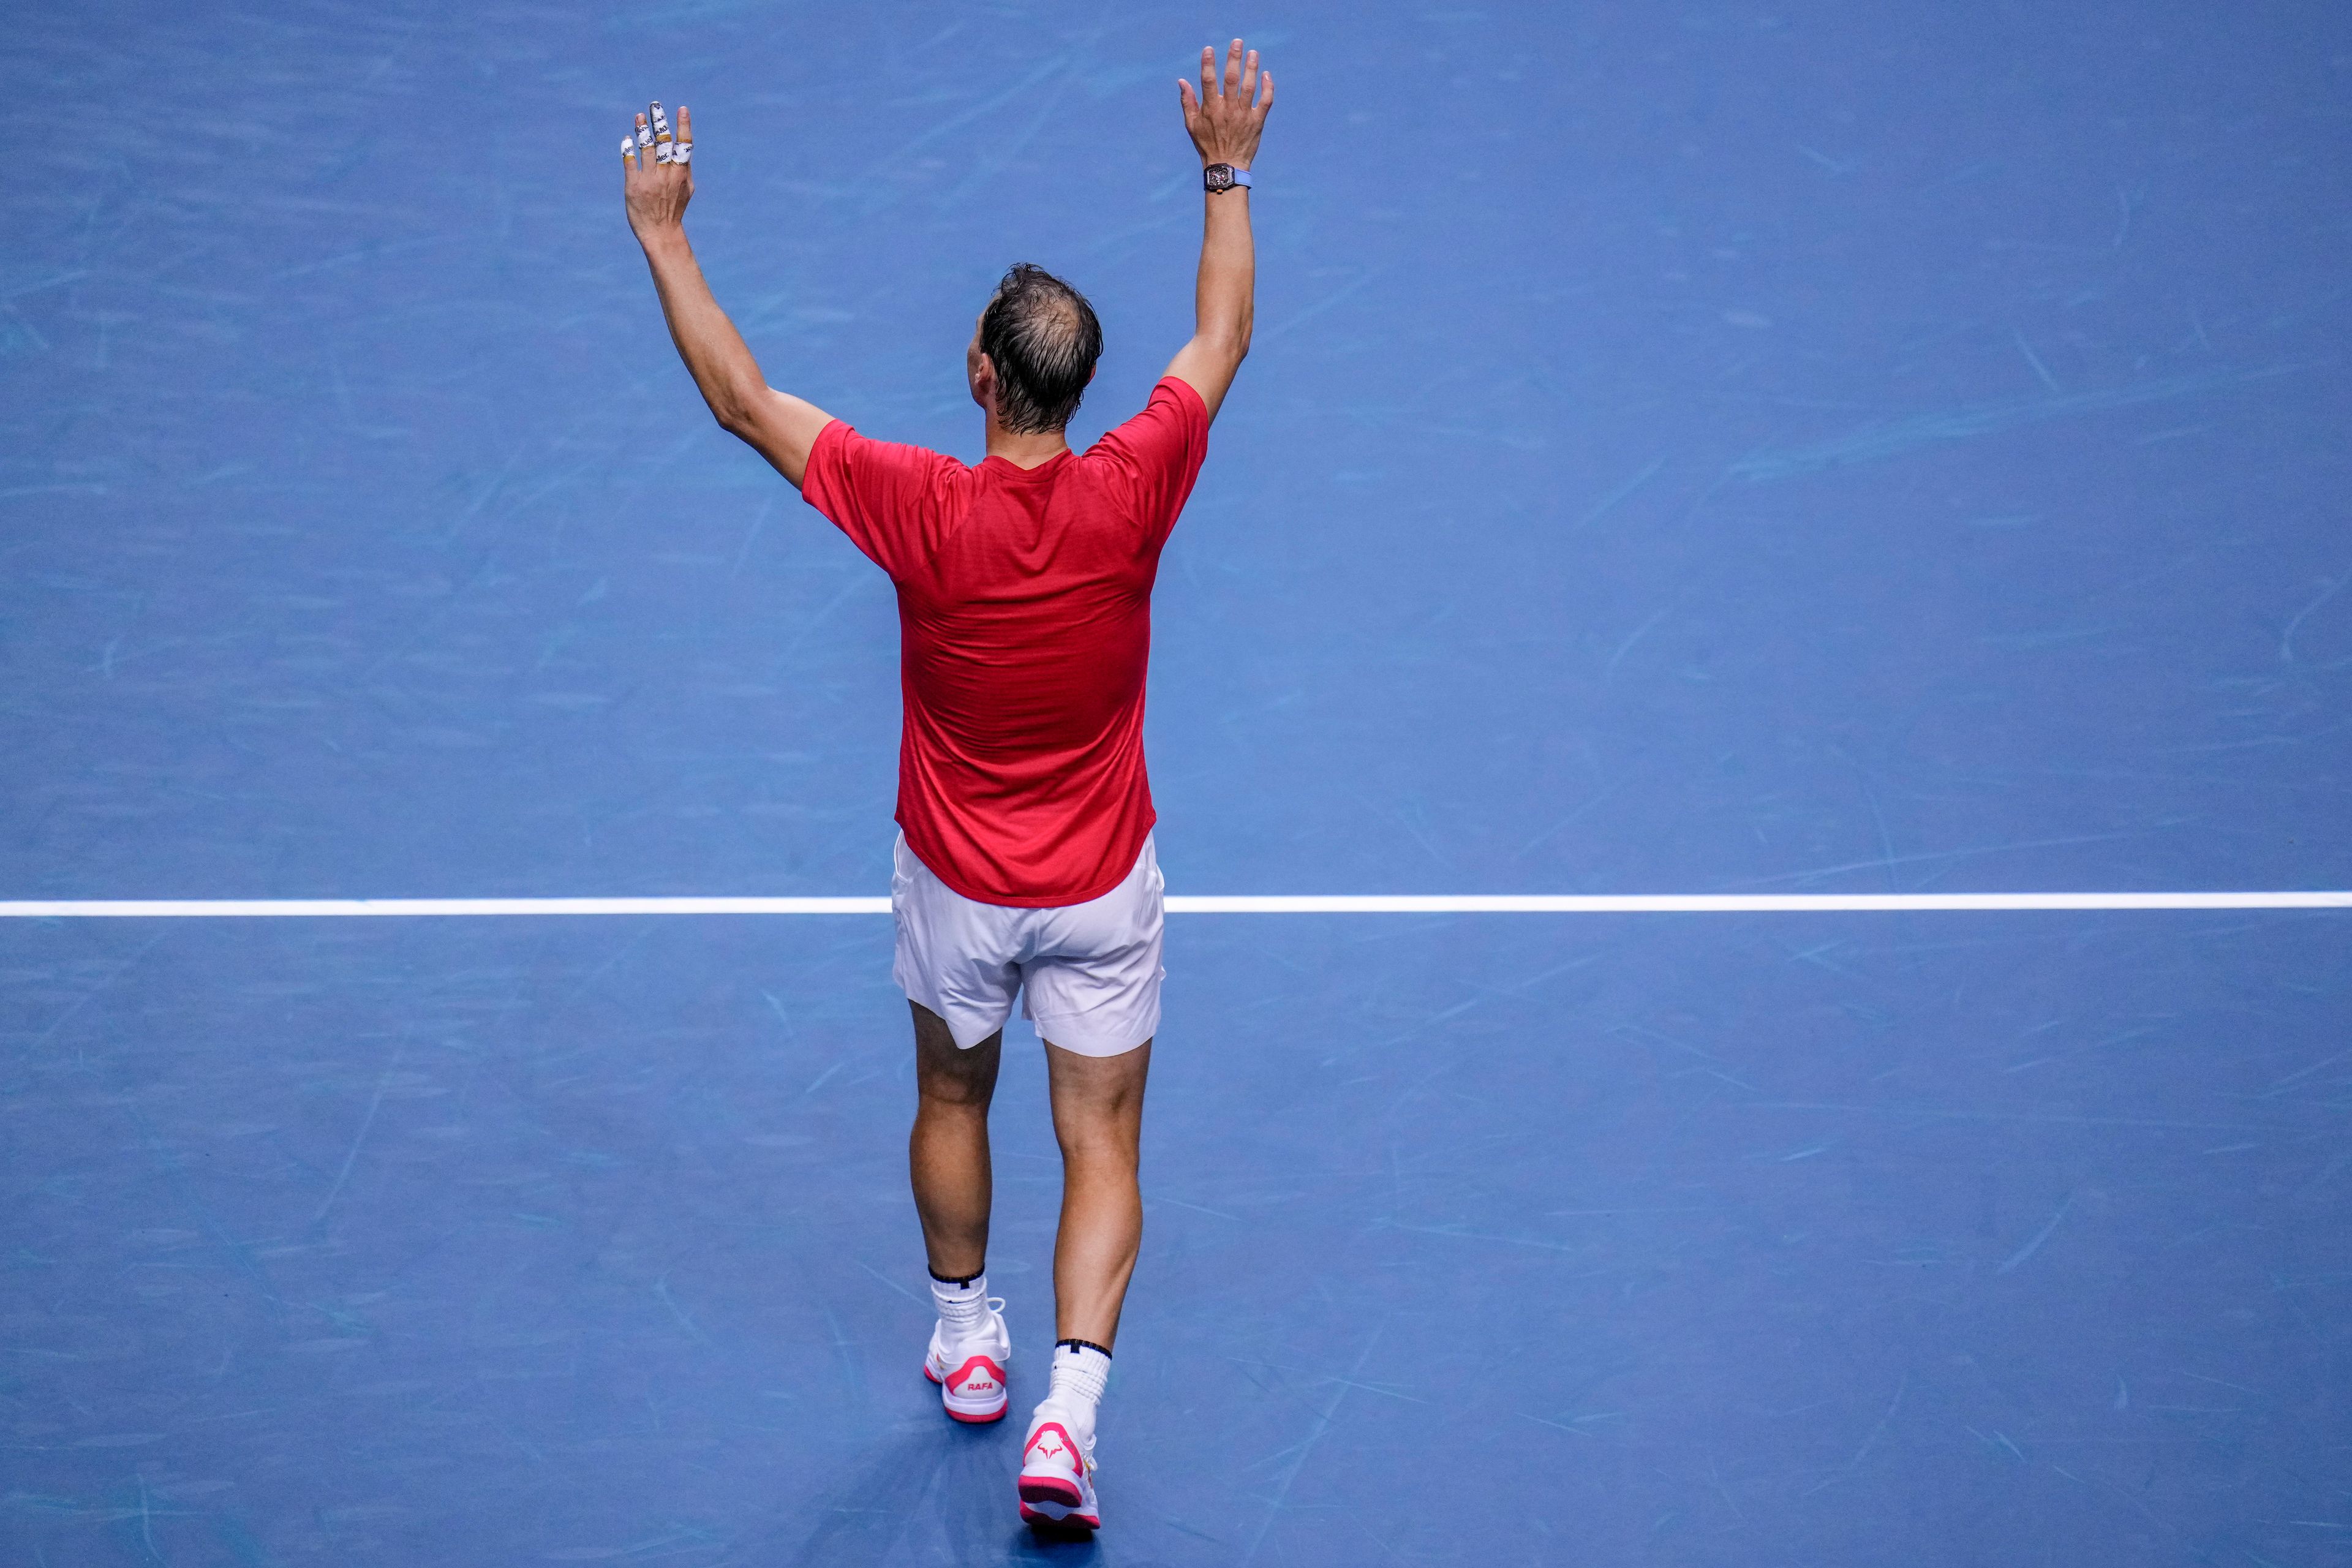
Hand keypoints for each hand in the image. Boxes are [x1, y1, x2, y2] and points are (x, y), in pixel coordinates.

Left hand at [623, 103, 693, 240]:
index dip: (684, 125)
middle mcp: (666, 174)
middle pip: (664, 142)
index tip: (682, 109)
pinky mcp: (634, 186)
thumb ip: (685, 168)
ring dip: (642, 130)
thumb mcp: (687, 189)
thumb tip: (685, 148)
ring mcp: (650, 179)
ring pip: (647, 148)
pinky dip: (628, 149)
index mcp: (681, 174)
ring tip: (639, 116)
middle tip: (655, 104)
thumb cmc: (673, 209)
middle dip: (660, 121)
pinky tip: (628, 139)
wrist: (660, 233)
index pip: (684, 145)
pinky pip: (630, 162)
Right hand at [1178, 39, 1270, 169]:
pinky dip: (1267, 87)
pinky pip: (1265, 101)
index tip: (1209, 49)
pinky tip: (1266, 74)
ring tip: (1253, 53)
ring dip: (1252, 68)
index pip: (1208, 81)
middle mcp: (1228, 110)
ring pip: (1249, 87)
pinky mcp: (1257, 121)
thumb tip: (1182, 81)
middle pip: (1231, 79)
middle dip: (1234, 58)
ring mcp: (1244, 115)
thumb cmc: (1207, 145)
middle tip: (1238, 42)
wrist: (1226, 166)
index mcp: (1211, 109)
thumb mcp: (1192, 125)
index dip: (1208, 64)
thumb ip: (1187, 102)